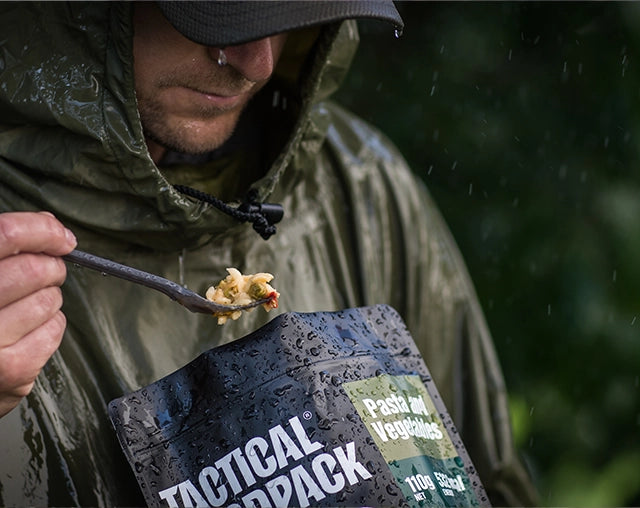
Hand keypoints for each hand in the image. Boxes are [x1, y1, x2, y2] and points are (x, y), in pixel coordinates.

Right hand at [0, 211, 76, 416]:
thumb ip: (5, 244)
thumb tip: (51, 225)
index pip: (6, 235)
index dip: (43, 230)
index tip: (62, 238)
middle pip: (35, 269)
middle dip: (52, 268)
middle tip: (46, 274)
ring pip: (50, 300)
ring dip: (49, 299)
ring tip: (26, 307)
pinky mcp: (11, 370)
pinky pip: (54, 329)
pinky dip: (51, 325)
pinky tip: (28, 331)